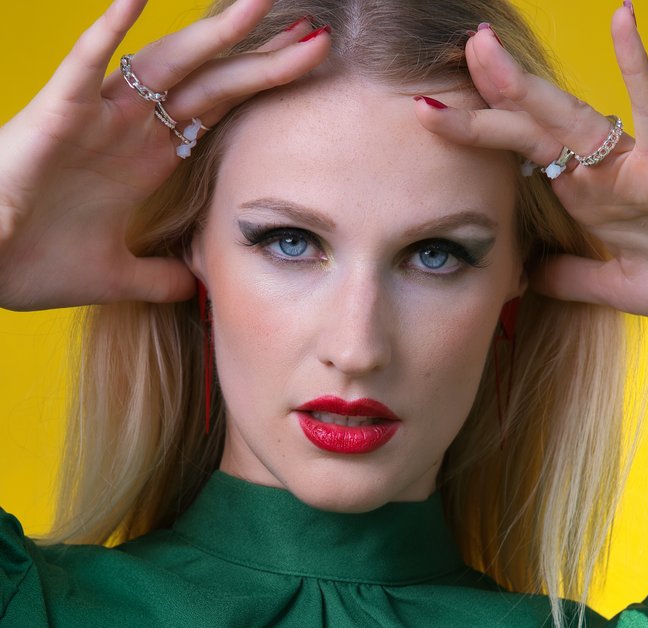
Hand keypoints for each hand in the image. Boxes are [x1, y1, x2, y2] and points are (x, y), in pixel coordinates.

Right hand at [0, 0, 329, 310]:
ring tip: (259, 2)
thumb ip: (160, 276)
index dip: (263, 90)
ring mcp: (97, 116)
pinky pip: (87, 60)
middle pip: (209, 82)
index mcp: (148, 159)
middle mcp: (130, 128)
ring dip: (212, 34)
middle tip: (315, 33)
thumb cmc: (38, 262)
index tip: (310, 70)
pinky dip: (112, 27)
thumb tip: (197, 285)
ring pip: (165, 62)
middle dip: (260, 57)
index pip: (219, 112)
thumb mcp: (120, 275)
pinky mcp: (59, 113)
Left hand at [414, 6, 647, 323]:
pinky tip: (622, 19)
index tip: (431, 113)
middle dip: (490, 92)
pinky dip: (638, 65)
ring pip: (570, 114)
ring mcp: (635, 159)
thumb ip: (568, 276)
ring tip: (483, 50)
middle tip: (453, 54)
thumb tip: (528, 277)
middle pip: (534, 123)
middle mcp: (603, 168)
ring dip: (524, 85)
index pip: (523, 152)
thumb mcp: (610, 285)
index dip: (480, 132)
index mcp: (587, 192)